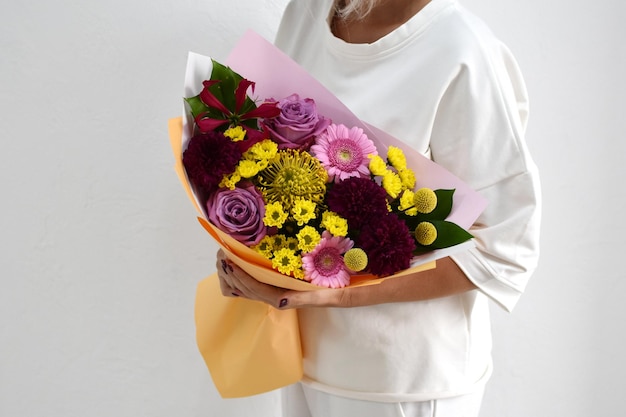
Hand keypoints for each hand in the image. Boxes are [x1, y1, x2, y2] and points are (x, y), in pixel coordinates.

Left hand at [215, 249, 344, 308]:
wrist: (369, 289)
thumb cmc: (353, 288)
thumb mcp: (335, 294)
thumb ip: (308, 299)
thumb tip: (281, 303)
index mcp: (294, 299)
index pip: (259, 291)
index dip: (241, 277)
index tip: (229, 260)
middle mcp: (287, 297)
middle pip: (249, 291)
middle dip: (232, 275)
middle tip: (221, 253)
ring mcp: (286, 290)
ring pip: (251, 289)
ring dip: (236, 275)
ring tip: (226, 255)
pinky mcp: (289, 284)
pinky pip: (260, 283)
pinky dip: (246, 274)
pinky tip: (241, 261)